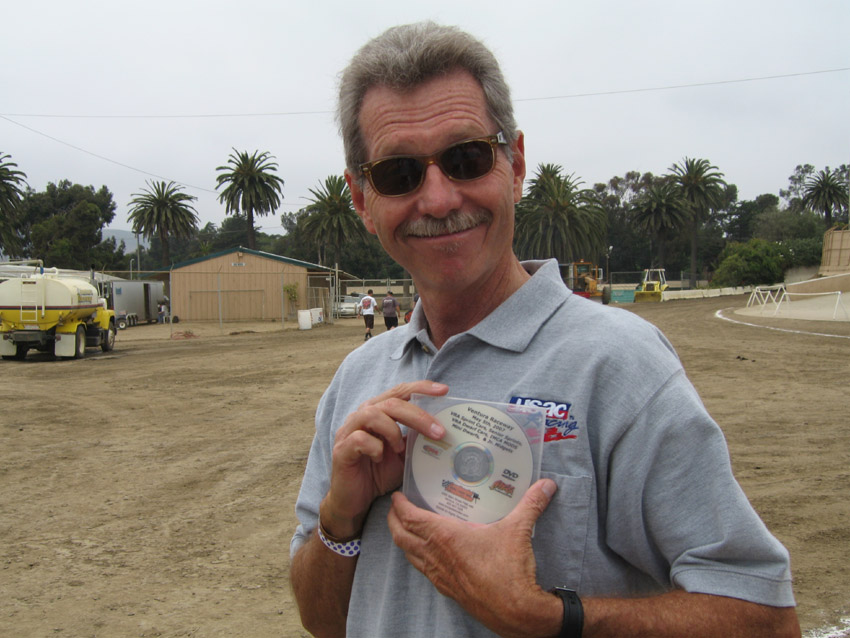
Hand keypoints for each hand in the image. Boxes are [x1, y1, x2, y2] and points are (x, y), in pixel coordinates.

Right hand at [320, 380, 449, 538]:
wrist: (355, 501)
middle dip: (418, 416)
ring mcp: (348, 431)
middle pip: (391, 403)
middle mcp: (361, 416)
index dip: (421, 388)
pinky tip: (380, 458)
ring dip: (393, 431)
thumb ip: (415, 439)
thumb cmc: (378, 473)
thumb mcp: (403, 454)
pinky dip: (375, 448)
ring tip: (400, 449)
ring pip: (372, 414)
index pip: (399, 392)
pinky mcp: (341, 450)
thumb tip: (441, 429)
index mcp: (377, 411)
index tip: (444, 391)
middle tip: (438, 432)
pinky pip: (360, 439)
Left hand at [387, 478, 560, 636]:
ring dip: (403, 539)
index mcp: (446, 538)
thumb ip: (531, 504)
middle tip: (395, 508)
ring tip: (408, 527)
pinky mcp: (447, 589)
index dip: (399, 505)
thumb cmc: (510, 572)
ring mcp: (439, 575)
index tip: (397, 495)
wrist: (515, 612)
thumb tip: (546, 484)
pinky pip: (423, 570)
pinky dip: (418, 557)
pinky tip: (429, 553)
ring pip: (409, 554)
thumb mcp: (518, 531)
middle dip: (393, 520)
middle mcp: (436, 556)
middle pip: (400, 536)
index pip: (410, 518)